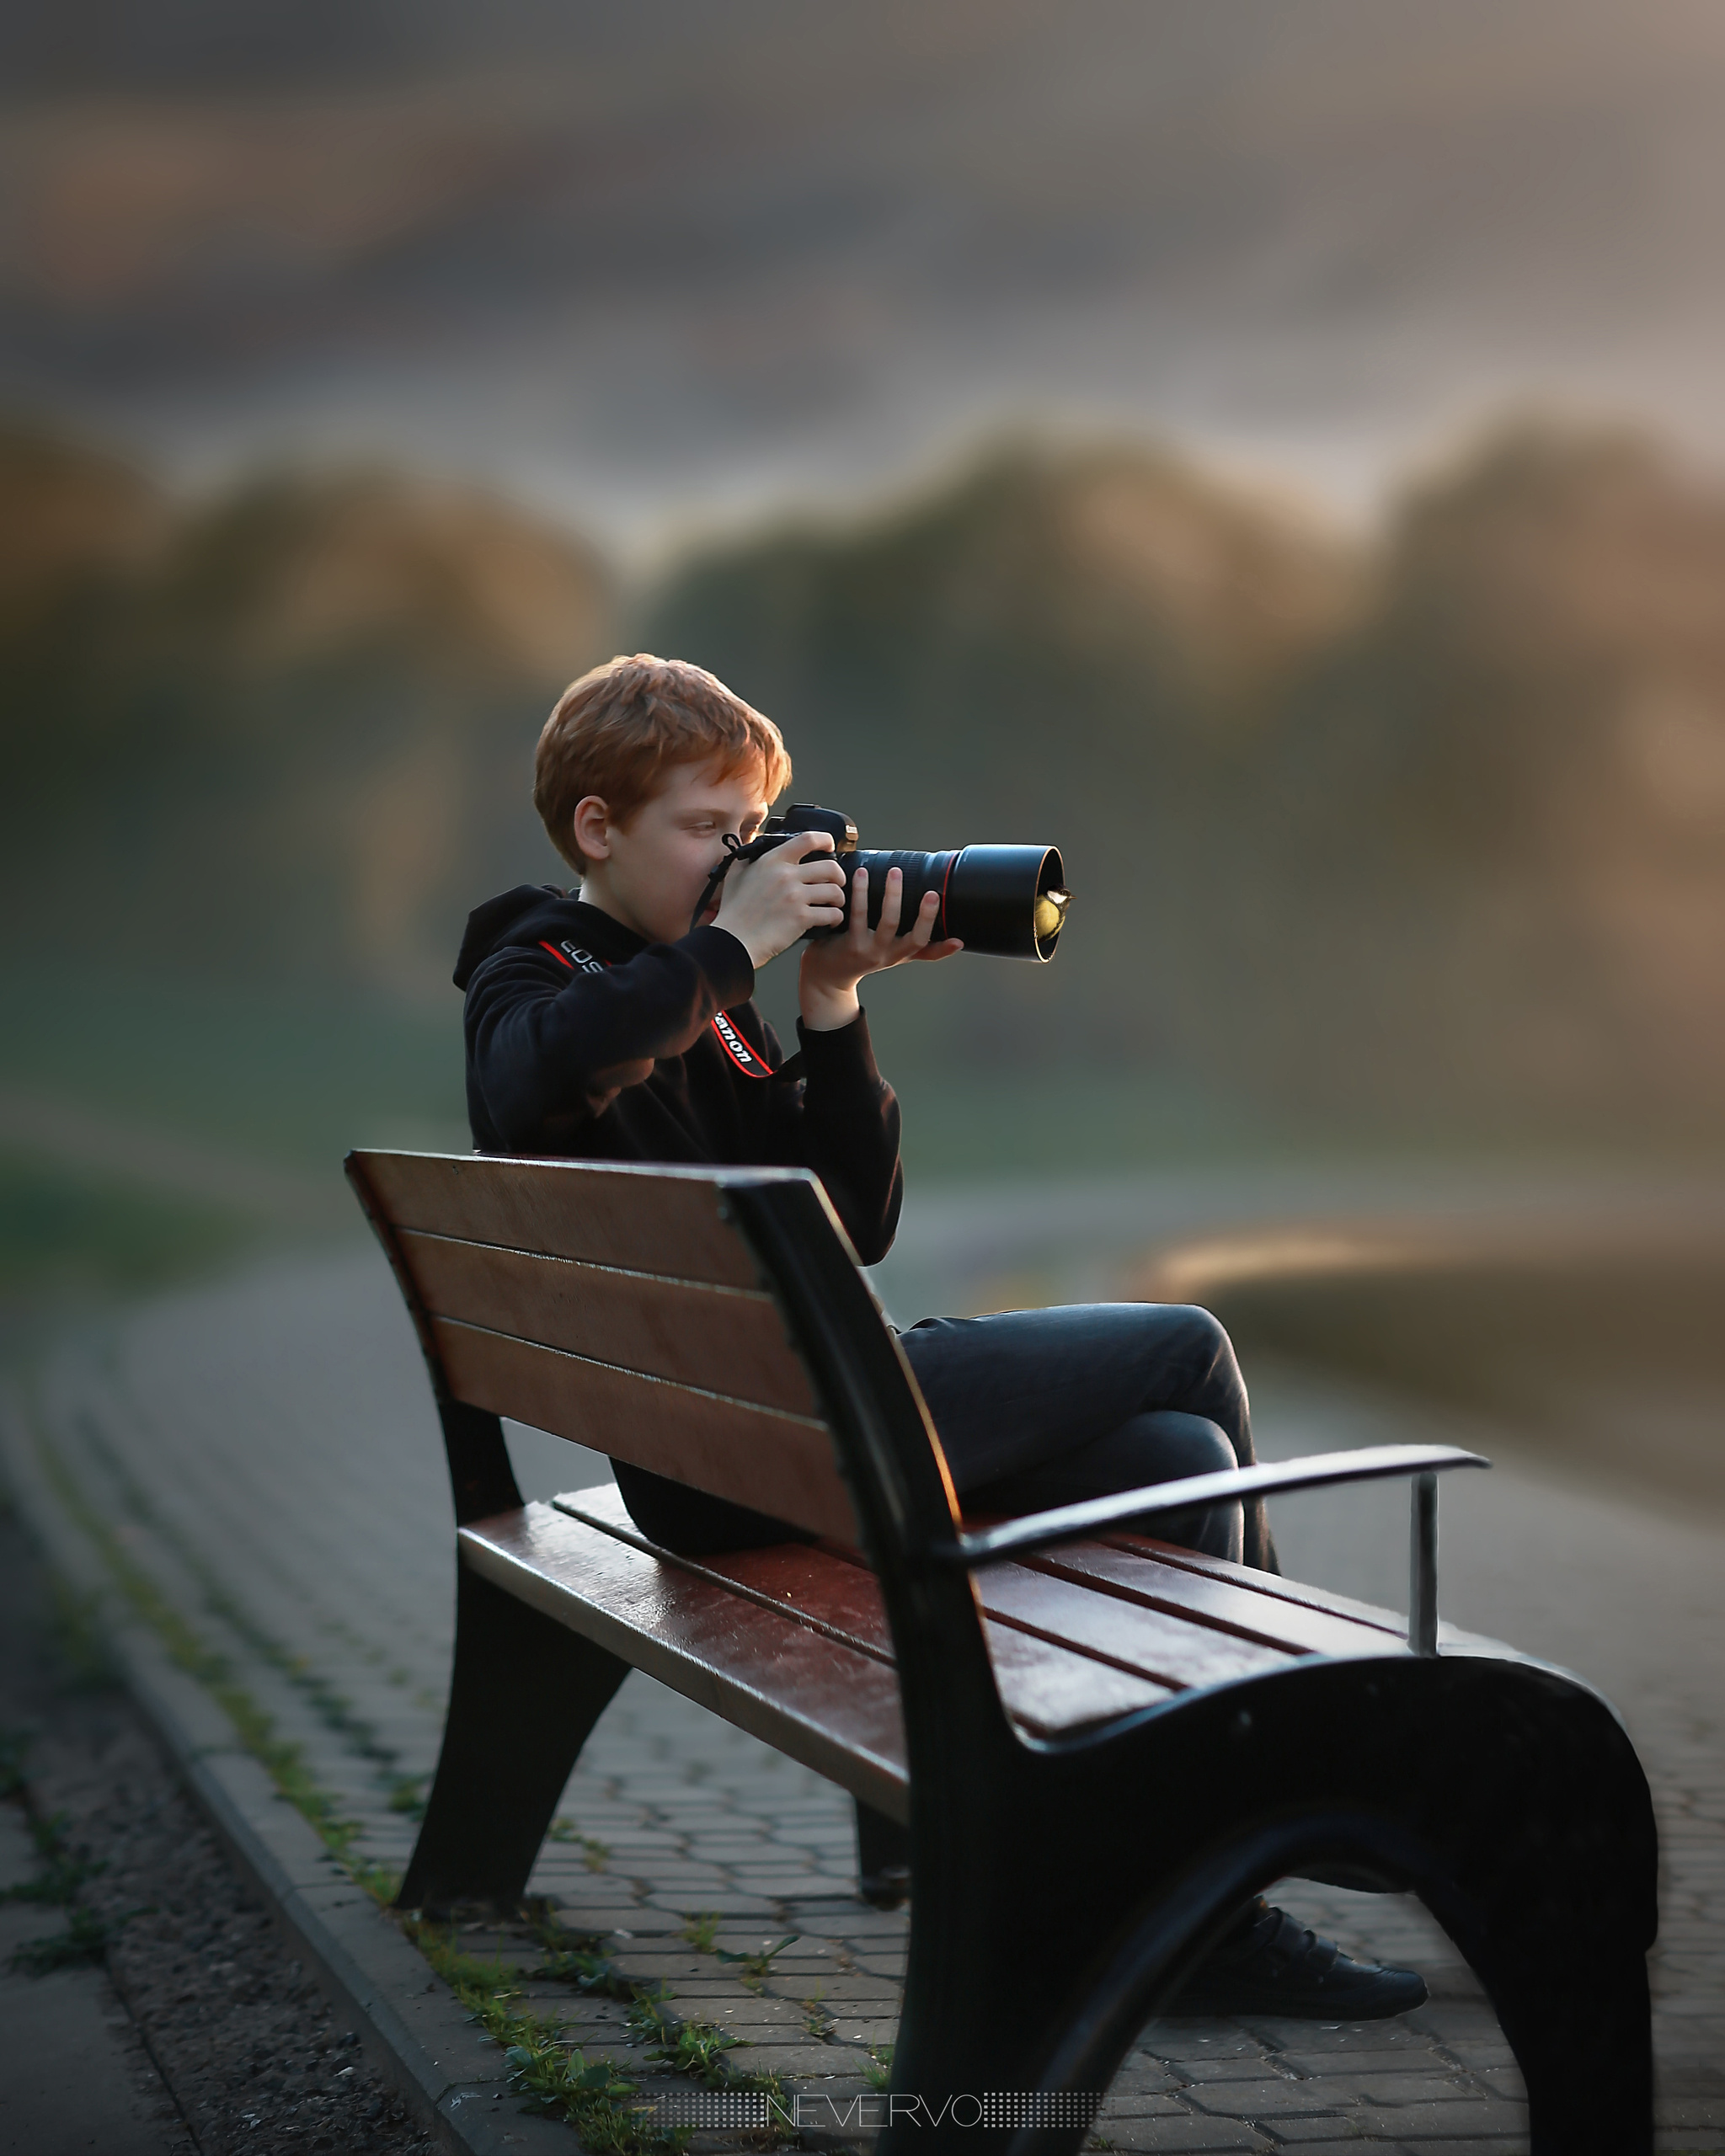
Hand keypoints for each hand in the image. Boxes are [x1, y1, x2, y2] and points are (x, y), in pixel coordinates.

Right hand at [712, 832, 846, 966]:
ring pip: (834, 891)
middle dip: (839, 876)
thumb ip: (748, 860)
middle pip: (830, 867)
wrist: (732, 941)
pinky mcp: (801, 918)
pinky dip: (835, 918)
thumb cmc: (733, 913)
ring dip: (839, 899)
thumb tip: (754, 849)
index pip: (808, 839)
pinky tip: (830, 921)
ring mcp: (794, 896)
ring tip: (833, 905)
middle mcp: (785, 875)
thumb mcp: (736, 876)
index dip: (825, 840)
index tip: (829, 846)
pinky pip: (832, 914)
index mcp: (771, 861)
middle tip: (836, 884)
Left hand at [798, 863, 962, 1030]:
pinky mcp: (849, 943)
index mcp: (900, 954)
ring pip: (887, 923)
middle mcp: (887, 955)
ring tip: (894, 873)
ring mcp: (868, 951)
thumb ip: (924, 949)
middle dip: (925, 915)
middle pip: (912, 937)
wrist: (826, 974)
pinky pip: (857, 915)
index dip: (943, 945)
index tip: (958, 936)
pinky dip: (861, 894)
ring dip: (893, 896)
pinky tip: (861, 874)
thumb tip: (958, 942)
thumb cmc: (861, 957)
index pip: (927, 949)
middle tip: (931, 892)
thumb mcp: (895, 955)